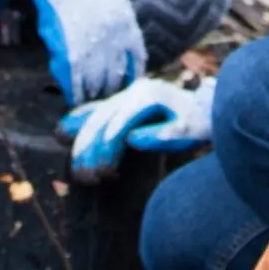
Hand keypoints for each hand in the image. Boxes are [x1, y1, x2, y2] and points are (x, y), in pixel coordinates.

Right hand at [3, 0, 145, 100]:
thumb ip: (117, 21)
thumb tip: (116, 39)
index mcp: (128, 26)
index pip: (136, 62)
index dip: (130, 77)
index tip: (124, 85)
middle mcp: (115, 43)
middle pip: (117, 79)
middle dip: (109, 92)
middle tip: (101, 99)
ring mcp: (93, 50)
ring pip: (96, 87)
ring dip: (92, 97)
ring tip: (86, 103)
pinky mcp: (70, 54)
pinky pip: (74, 84)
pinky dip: (73, 94)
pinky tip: (71, 99)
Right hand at [62, 76, 212, 173]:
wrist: (205, 109)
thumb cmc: (198, 121)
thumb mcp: (188, 130)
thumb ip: (162, 134)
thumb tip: (132, 139)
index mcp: (148, 95)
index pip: (122, 117)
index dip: (110, 140)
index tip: (102, 166)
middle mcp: (132, 93)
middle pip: (102, 118)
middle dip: (90, 148)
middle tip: (86, 176)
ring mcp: (125, 98)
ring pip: (95, 118)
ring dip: (82, 143)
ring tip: (78, 171)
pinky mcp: (121, 106)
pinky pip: (95, 113)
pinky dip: (79, 123)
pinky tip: (63, 133)